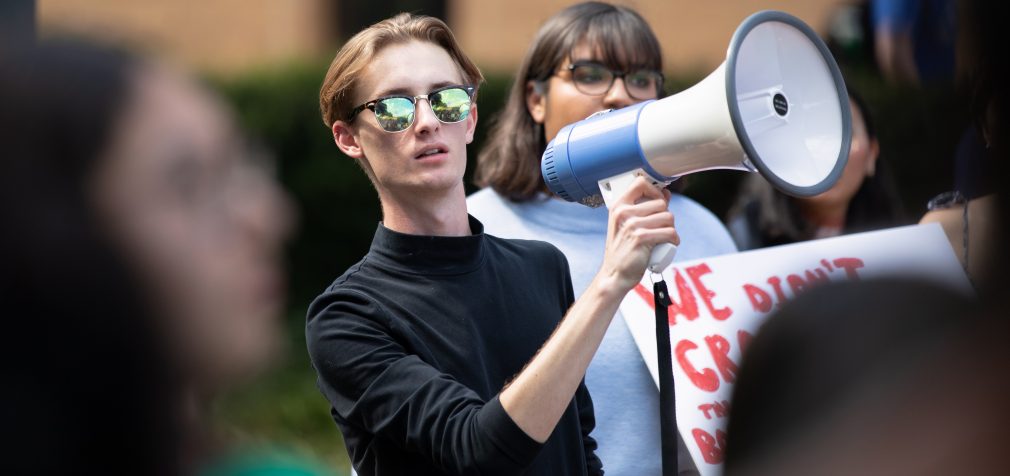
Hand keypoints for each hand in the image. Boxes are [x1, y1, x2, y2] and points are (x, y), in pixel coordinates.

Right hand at [598, 177, 679, 293]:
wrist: (615, 274)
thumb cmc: (623, 250)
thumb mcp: (627, 225)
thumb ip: (643, 207)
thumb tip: (666, 193)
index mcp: (618, 206)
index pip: (641, 183)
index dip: (655, 190)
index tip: (659, 201)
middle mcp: (623, 212)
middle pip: (661, 203)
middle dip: (666, 216)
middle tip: (661, 228)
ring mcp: (632, 225)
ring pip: (668, 217)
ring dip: (671, 228)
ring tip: (664, 237)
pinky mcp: (641, 238)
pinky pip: (670, 232)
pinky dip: (674, 239)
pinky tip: (670, 243)